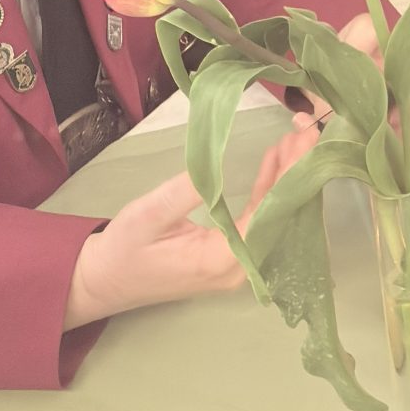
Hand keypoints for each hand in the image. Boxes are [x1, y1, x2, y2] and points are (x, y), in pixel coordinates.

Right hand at [64, 120, 322, 329]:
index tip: (305, 141)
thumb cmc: (123, 249)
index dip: (289, 176)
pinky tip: (274, 162)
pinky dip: (267, 190)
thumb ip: (183, 193)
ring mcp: (234, 264)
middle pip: (278, 217)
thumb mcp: (148, 215)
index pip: (269, 215)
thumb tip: (216, 167)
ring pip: (271, 217)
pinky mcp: (228, 255)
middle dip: (294, 172)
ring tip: (295, 138)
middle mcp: (236, 268)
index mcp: (221, 261)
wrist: (102, 281)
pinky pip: (257, 221)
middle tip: (307, 129)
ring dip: (283, 178)